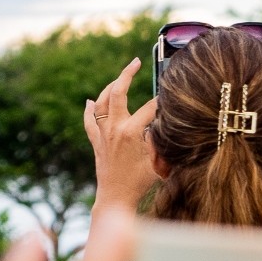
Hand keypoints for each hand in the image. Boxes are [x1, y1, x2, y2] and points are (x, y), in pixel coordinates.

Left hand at [83, 58, 159, 212]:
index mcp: (131, 132)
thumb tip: (168, 124)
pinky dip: (90, 109)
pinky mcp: (96, 143)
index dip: (163, 101)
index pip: (150, 107)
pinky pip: (89, 121)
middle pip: (118, 92)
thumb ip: (163, 140)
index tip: (171, 96)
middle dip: (127, 74)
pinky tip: (90, 101)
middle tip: (135, 61)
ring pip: (102, 102)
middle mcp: (114, 129)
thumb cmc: (140, 183)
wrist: (115, 199)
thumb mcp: (159, 162)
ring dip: (110, 87)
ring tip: (120, 78)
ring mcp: (102, 135)